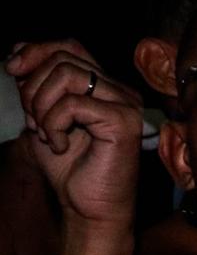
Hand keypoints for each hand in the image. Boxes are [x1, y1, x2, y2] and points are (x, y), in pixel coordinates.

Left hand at [5, 41, 143, 230]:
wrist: (88, 208)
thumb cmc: (69, 168)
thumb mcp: (41, 117)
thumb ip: (34, 84)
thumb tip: (17, 51)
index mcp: (103, 86)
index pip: (68, 47)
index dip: (35, 51)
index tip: (11, 71)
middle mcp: (120, 90)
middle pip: (63, 59)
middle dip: (32, 89)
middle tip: (33, 122)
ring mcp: (126, 105)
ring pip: (67, 75)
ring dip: (41, 106)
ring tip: (46, 134)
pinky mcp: (124, 122)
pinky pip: (74, 104)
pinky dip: (54, 124)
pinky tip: (60, 145)